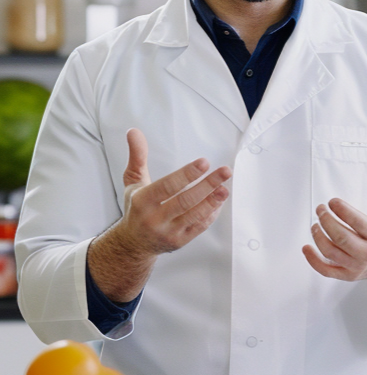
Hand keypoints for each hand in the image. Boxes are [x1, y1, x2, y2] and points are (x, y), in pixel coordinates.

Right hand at [89, 129, 231, 301]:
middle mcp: (155, 219)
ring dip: (213, 201)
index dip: (186, 174)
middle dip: (207, 185)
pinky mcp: (180, 242)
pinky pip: (199, 227)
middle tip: (225, 171)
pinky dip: (211, 214)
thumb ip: (137, 156)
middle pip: (185, 201)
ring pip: (195, 216)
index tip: (204, 162)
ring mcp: (168, 232)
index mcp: (142, 202)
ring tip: (225, 187)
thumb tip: (134, 131)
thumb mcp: (133, 182)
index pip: (167, 187)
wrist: (133, 242)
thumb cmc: (136, 208)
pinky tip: (219, 201)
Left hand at [302, 161, 366, 302]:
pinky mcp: (348, 274)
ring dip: (318, 236)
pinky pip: (327, 270)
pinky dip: (313, 260)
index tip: (332, 202)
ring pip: (331, 252)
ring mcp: (357, 265)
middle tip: (320, 209)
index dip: (341, 210)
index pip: (356, 222)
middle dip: (326, 221)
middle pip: (340, 237)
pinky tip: (307, 247)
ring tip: (315, 224)